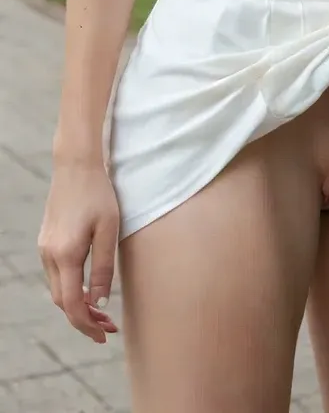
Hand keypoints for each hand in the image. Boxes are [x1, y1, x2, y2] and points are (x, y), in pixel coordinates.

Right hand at [38, 161, 120, 342]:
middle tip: (109, 327)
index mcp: (65, 255)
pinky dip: (72, 287)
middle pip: (63, 301)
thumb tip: (100, 303)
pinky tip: (89, 287)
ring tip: (103, 311)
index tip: (104, 336)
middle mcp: (49, 255)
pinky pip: (57, 274)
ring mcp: (45, 248)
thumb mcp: (109, 230)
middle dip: (84, 318)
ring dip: (78, 303)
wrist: (76, 165)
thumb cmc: (98, 194)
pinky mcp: (47, 241)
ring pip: (58, 289)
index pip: (72, 304)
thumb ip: (103, 268)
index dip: (87, 325)